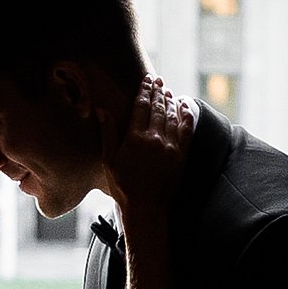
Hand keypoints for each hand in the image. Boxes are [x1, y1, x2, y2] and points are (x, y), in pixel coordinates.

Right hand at [104, 76, 193, 223]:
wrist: (146, 208)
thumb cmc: (123, 187)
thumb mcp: (109, 160)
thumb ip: (107, 133)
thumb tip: (101, 110)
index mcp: (135, 138)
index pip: (141, 106)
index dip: (144, 90)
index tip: (147, 79)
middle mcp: (155, 139)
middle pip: (158, 108)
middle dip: (158, 91)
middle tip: (159, 80)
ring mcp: (170, 147)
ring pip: (172, 116)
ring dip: (170, 101)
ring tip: (168, 90)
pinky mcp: (181, 155)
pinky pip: (186, 130)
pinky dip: (186, 116)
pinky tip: (184, 106)